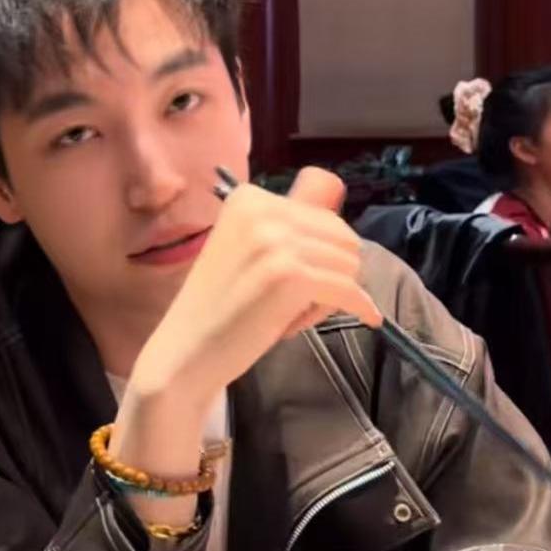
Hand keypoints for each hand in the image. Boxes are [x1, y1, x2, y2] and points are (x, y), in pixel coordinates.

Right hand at [112, 168, 381, 497]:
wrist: (186, 352)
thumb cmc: (218, 308)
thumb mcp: (247, 249)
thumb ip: (284, 226)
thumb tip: (338, 200)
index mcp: (248, 198)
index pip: (324, 217)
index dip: (320, 254)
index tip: (292, 281)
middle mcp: (262, 210)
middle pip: (343, 238)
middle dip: (332, 271)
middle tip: (298, 301)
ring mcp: (276, 242)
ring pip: (350, 264)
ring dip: (335, 294)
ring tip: (296, 313)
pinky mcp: (292, 276)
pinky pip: (350, 289)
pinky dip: (360, 306)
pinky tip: (364, 318)